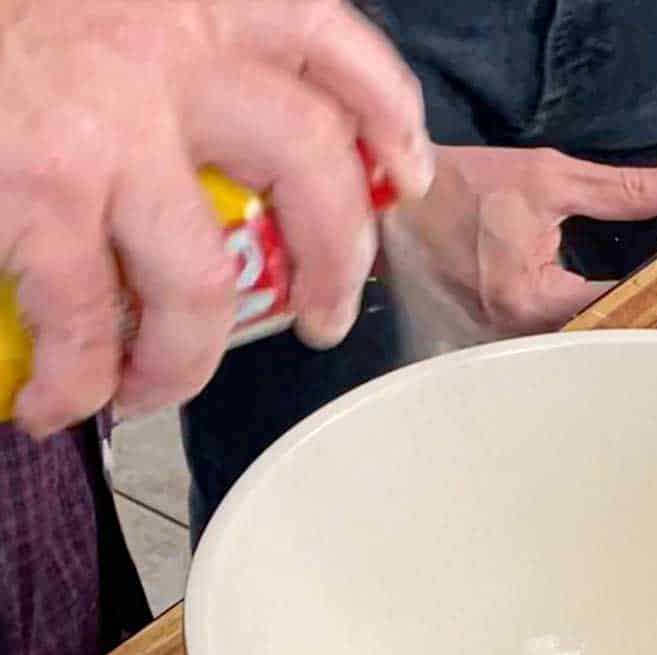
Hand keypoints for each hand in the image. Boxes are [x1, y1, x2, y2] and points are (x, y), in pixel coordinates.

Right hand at [0, 0, 433, 437]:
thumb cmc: (10, 41)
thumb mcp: (106, 20)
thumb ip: (181, 73)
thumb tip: (244, 170)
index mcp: (190, 3)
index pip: (324, 42)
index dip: (384, 114)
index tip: (405, 178)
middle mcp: (161, 51)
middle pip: (308, 162)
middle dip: (334, 261)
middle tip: (323, 322)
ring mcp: (100, 127)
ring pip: (201, 278)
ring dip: (186, 361)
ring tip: (156, 390)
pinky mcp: (35, 189)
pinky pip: (85, 318)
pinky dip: (80, 379)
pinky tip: (61, 400)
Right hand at [397, 145, 656, 334]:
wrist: (397, 208)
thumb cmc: (466, 188)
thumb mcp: (550, 177)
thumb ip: (626, 189)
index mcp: (534, 300)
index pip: (620, 310)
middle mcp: (516, 338)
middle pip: (599, 342)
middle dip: (634, 321)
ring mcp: (499, 351)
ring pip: (572, 353)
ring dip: (603, 334)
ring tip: (634, 315)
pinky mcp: (488, 353)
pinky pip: (543, 353)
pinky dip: (568, 338)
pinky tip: (587, 322)